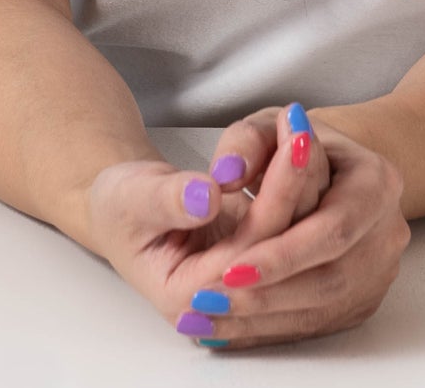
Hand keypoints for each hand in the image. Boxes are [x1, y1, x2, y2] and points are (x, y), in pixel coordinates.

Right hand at [85, 102, 330, 343]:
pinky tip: (300, 142)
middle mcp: (221, 298)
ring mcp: (240, 277)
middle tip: (304, 129)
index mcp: (187, 296)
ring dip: (302, 180)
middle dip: (297, 183)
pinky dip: (294, 182)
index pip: (250, 250)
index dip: (276, 199)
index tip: (292, 148)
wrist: (121, 206)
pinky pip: (284, 222)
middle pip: (276, 243)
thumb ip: (169, 200)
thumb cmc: (120, 205)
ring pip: (288, 233)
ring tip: (303, 127)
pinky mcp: (252, 252)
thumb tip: (207, 197)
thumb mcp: (133, 197)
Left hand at [180, 114, 409, 350]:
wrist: (332, 165)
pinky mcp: (363, 299)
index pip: (333, 229)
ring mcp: (379, 271)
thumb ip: (244, 143)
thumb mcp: (266, 127)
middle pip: (330, 278)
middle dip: (267, 294)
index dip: (282, 254)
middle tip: (211, 300)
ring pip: (323, 309)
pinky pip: (318, 323)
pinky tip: (228, 325)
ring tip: (210, 314)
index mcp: (376, 182)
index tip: (231, 268)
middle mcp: (387, 231)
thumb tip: (226, 173)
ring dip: (263, 317)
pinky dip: (270, 328)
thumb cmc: (296, 146)